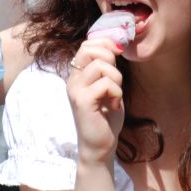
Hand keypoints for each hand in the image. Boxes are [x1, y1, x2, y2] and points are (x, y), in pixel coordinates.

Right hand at [67, 37, 123, 164]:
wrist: (100, 146)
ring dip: (116, 78)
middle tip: (115, 79)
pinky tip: (114, 105)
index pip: (86, 45)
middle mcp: (73, 80)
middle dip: (110, 58)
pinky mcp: (82, 101)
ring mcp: (76, 90)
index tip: (118, 55)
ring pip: (101, 65)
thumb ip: (108, 69)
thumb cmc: (106, 118)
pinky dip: (117, 93)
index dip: (105, 43)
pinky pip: (105, 84)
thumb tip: (116, 46)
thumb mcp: (108, 88)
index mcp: (78, 75)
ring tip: (115, 94)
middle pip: (90, 49)